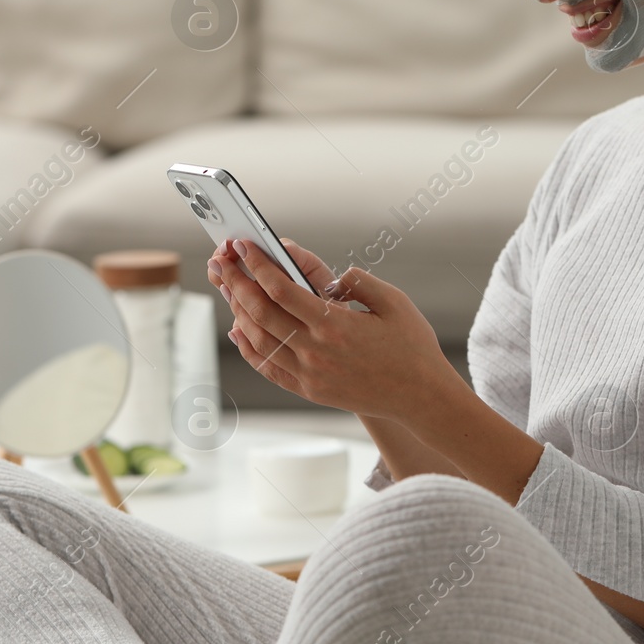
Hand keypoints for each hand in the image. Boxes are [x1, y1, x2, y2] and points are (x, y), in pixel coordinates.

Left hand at [206, 237, 468, 423]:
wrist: (421, 397)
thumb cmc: (411, 345)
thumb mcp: (393, 301)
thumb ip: (359, 281)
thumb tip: (331, 276)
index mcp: (335, 324)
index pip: (281, 289)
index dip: (258, 264)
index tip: (244, 245)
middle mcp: (316, 352)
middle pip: (260, 312)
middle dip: (237, 282)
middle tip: (223, 261)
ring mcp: (309, 375)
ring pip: (258, 340)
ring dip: (238, 310)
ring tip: (229, 288)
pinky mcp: (309, 391)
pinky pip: (268, 368)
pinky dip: (248, 347)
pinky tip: (239, 329)